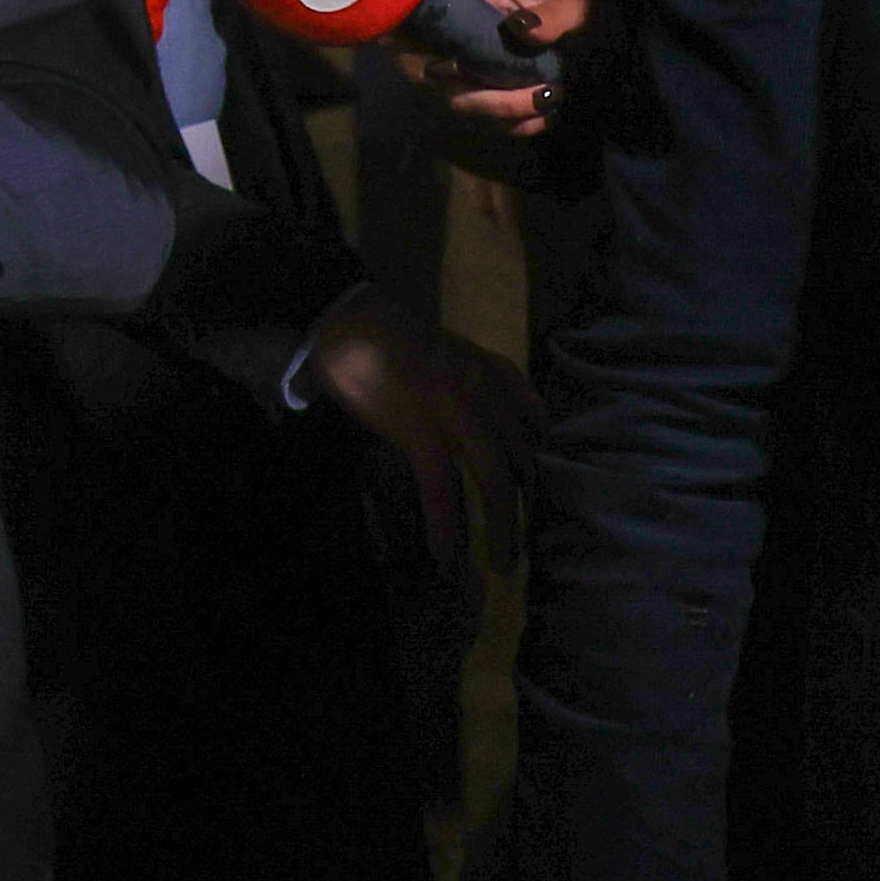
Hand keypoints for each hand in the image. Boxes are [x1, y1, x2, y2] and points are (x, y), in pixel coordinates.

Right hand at [299, 283, 534, 573]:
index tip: (528, 497)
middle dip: (523, 510)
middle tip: (518, 546)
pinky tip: (446, 553)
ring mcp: (454, 410)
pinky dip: (446, 522)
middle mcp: (485, 393)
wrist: (345, 315)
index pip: (535, 430)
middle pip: (519, 463)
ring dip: (503, 527)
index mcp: (495, 374)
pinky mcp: (417, 426)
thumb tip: (514, 423)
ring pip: (493, 479)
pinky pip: (440, 484)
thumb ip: (487, 379)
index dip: (533, 469)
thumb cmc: (392, 333)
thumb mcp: (457, 350)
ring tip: (502, 564)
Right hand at [385, 0, 589, 139]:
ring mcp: (477, 67)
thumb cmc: (586, 11)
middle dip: (478, 93)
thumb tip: (520, 30)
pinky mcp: (495, 93)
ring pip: (463, 99)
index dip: (414, 41)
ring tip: (549, 101)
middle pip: (434, 71)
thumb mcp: (577, 4)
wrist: (611, 36)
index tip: (448, 64)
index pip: (425, 16)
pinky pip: (489, 119)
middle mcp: (466, 35)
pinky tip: (545, 116)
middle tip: (536, 94)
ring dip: (501, 110)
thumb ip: (555, 13)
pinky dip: (514, 124)